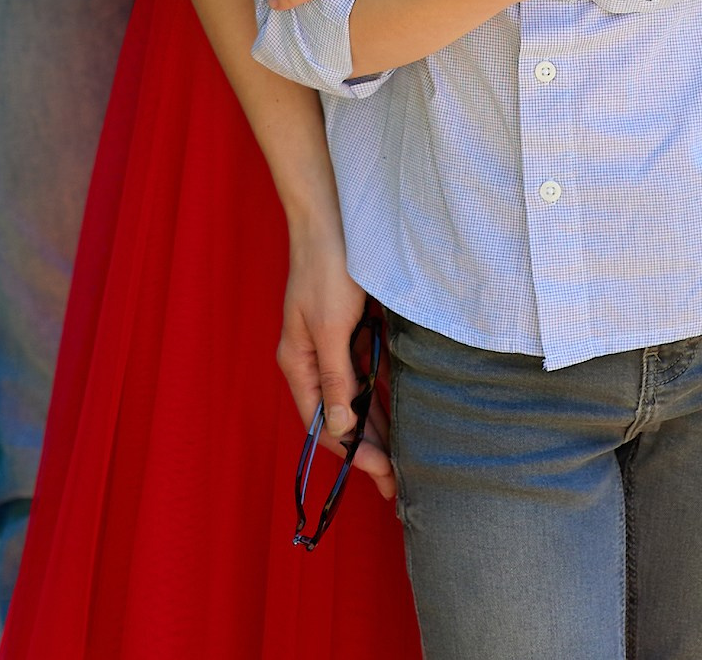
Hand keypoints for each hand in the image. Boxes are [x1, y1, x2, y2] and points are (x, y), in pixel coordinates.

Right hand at [281, 225, 393, 496]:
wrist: (332, 218)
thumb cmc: (327, 269)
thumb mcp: (332, 327)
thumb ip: (337, 378)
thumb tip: (340, 429)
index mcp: (298, 363)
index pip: (323, 424)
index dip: (352, 453)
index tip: (383, 474)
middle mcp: (313, 361)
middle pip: (339, 417)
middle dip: (366, 450)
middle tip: (397, 483)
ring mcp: (332, 346)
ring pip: (355, 399)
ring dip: (377, 428)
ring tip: (402, 461)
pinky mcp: (351, 332)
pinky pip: (367, 375)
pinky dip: (382, 397)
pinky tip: (401, 417)